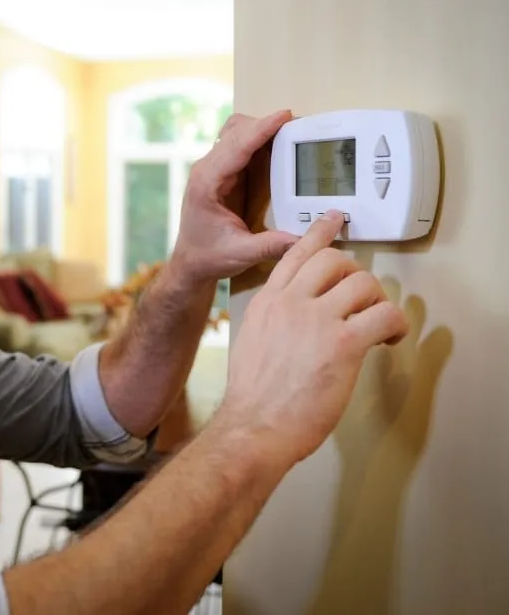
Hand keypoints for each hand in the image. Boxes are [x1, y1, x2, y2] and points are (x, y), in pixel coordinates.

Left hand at [171, 110, 300, 284]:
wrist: (191, 262)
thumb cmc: (208, 256)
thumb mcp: (241, 253)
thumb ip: (271, 245)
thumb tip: (302, 238)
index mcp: (207, 184)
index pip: (236, 146)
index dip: (261, 128)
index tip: (285, 115)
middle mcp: (206, 170)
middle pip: (236, 131)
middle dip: (265, 124)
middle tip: (297, 125)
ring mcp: (212, 169)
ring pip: (236, 133)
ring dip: (261, 128)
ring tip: (289, 132)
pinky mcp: (221, 172)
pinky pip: (239, 145)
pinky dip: (258, 139)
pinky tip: (276, 145)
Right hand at [215, 211, 408, 468]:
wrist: (254, 426)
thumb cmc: (254, 398)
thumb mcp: (252, 342)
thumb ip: (275, 320)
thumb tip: (299, 318)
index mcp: (268, 302)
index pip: (296, 253)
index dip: (320, 233)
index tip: (334, 220)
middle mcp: (290, 303)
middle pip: (334, 260)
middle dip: (356, 274)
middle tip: (364, 296)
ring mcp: (317, 320)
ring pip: (363, 282)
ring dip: (377, 300)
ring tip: (376, 322)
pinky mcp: (343, 343)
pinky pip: (386, 315)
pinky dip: (395, 325)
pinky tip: (389, 339)